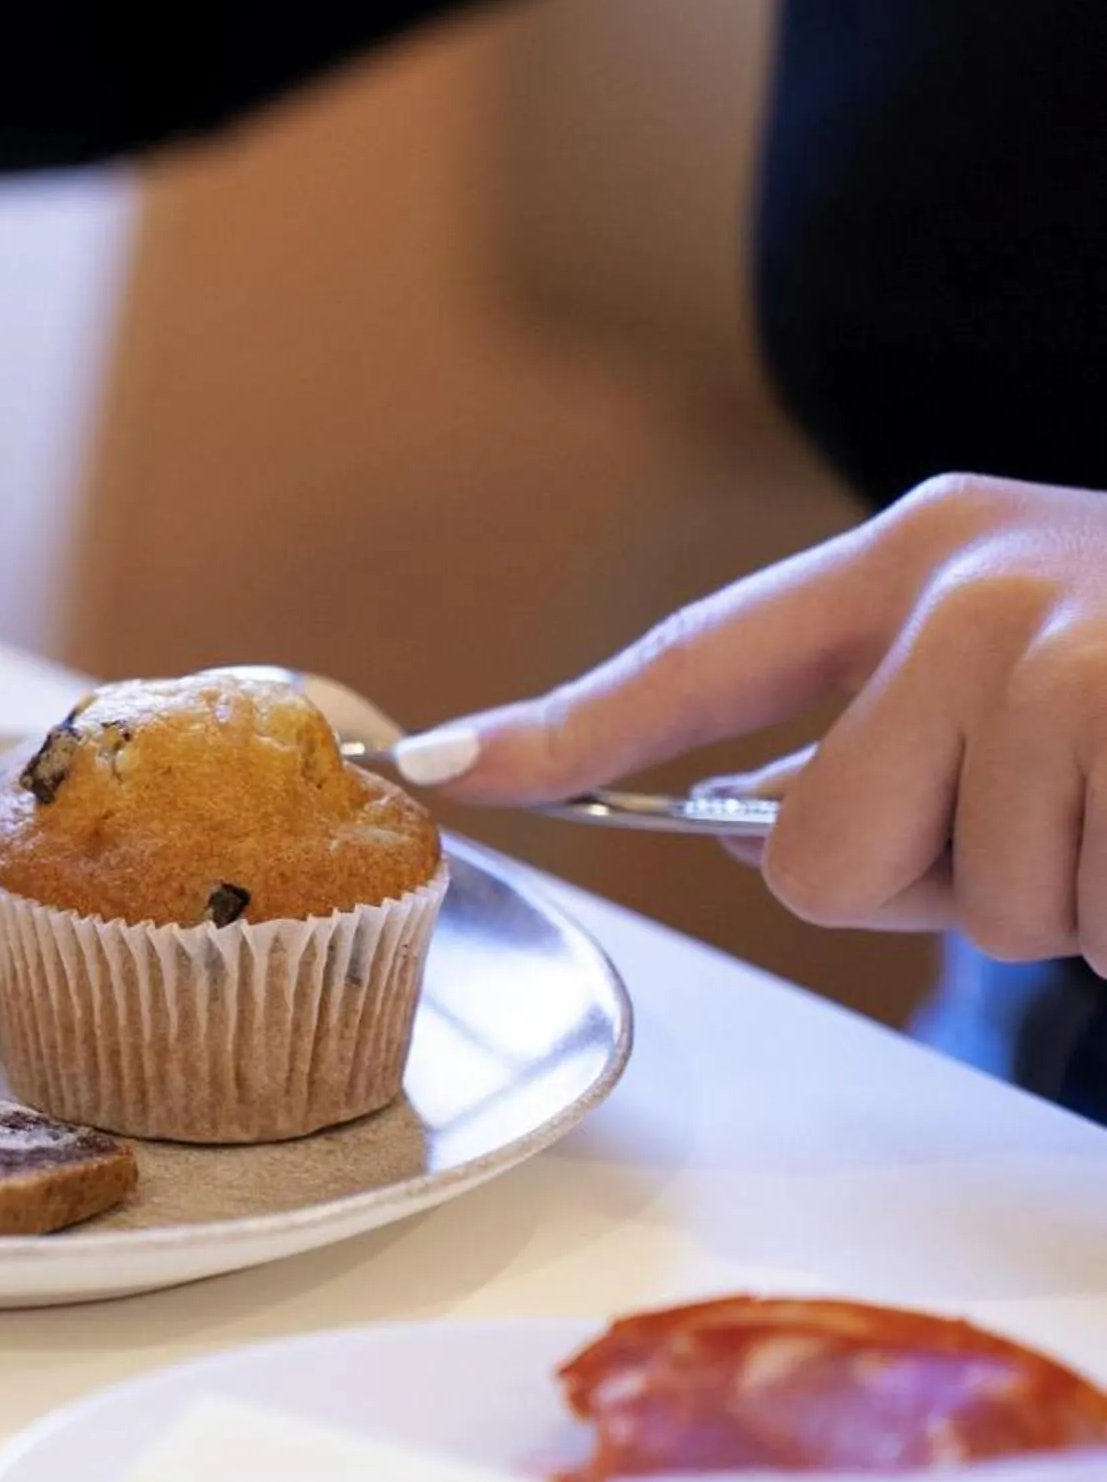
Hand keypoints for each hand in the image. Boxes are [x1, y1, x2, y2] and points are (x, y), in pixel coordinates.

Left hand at [413, 475, 1106, 969]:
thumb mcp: (1035, 662)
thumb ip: (877, 737)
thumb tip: (736, 830)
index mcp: (924, 555)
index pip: (699, 660)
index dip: (564, 729)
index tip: (438, 763)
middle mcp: (978, 591)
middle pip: (812, 855)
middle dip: (927, 884)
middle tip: (1059, 812)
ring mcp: (1072, 663)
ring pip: (964, 909)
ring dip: (1059, 901)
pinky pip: (1081, 926)